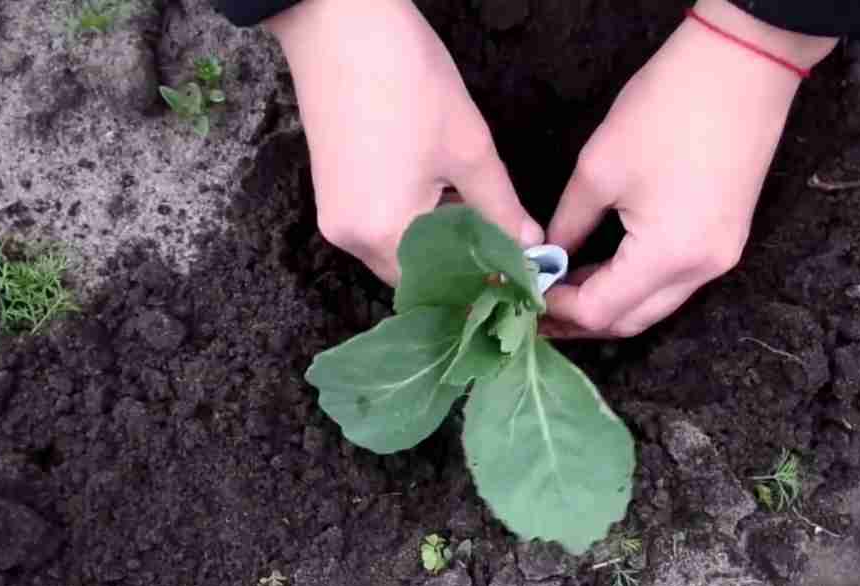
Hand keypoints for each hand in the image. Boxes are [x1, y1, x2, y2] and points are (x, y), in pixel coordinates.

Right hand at [267, 0, 542, 284]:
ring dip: (435, 243)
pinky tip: (439, 197)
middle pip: (415, 275)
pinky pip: (376, 228)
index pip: (443, 285)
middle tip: (502, 246)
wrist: (339, 24)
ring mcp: (334, 218)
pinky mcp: (329, 195)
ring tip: (476, 217)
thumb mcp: (469, 148)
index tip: (516, 272)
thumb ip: (501, 207)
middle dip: (458, 264)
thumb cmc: (408, 82)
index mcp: (385, 233)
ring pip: (395, 252)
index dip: (481, 281)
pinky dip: (409, 223)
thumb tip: (530, 244)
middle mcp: (351, 239)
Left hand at [542, 0, 836, 337]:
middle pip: (630, 321)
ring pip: (653, 306)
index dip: (557, 307)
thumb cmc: (668, 109)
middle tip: (537, 306)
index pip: (600, 310)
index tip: (524, 292)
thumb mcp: (598, 170)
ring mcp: (720, 258)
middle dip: (581, 319)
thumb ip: (568, 225)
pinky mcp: (726, 240)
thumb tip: (547, 256)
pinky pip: (673, 282)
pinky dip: (635, 284)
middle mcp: (700, 271)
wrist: (744, 64)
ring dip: (609, 304)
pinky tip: (602, 270)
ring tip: (563, 291)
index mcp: (667, 256)